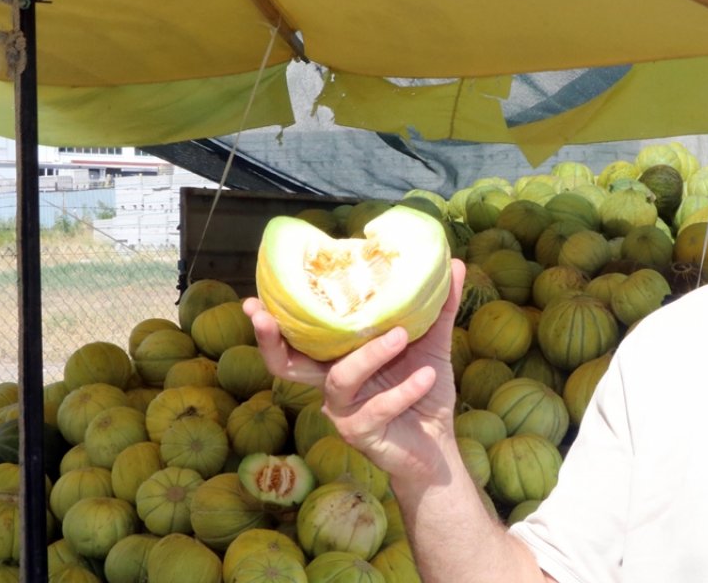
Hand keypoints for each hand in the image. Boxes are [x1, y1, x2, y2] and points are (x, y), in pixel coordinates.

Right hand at [244, 258, 465, 480]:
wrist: (440, 445)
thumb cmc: (424, 392)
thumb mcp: (432, 344)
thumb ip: (439, 308)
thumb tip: (454, 263)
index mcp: (338, 359)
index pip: (297, 339)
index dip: (272, 322)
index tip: (254, 299)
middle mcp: (331, 384)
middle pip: (285, 364)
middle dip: (272, 339)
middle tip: (268, 314)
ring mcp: (342, 411)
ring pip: (340, 378)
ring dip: (370, 354)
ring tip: (402, 335)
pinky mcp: (361, 434)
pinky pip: (378, 407)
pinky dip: (404, 389)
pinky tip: (426, 376)